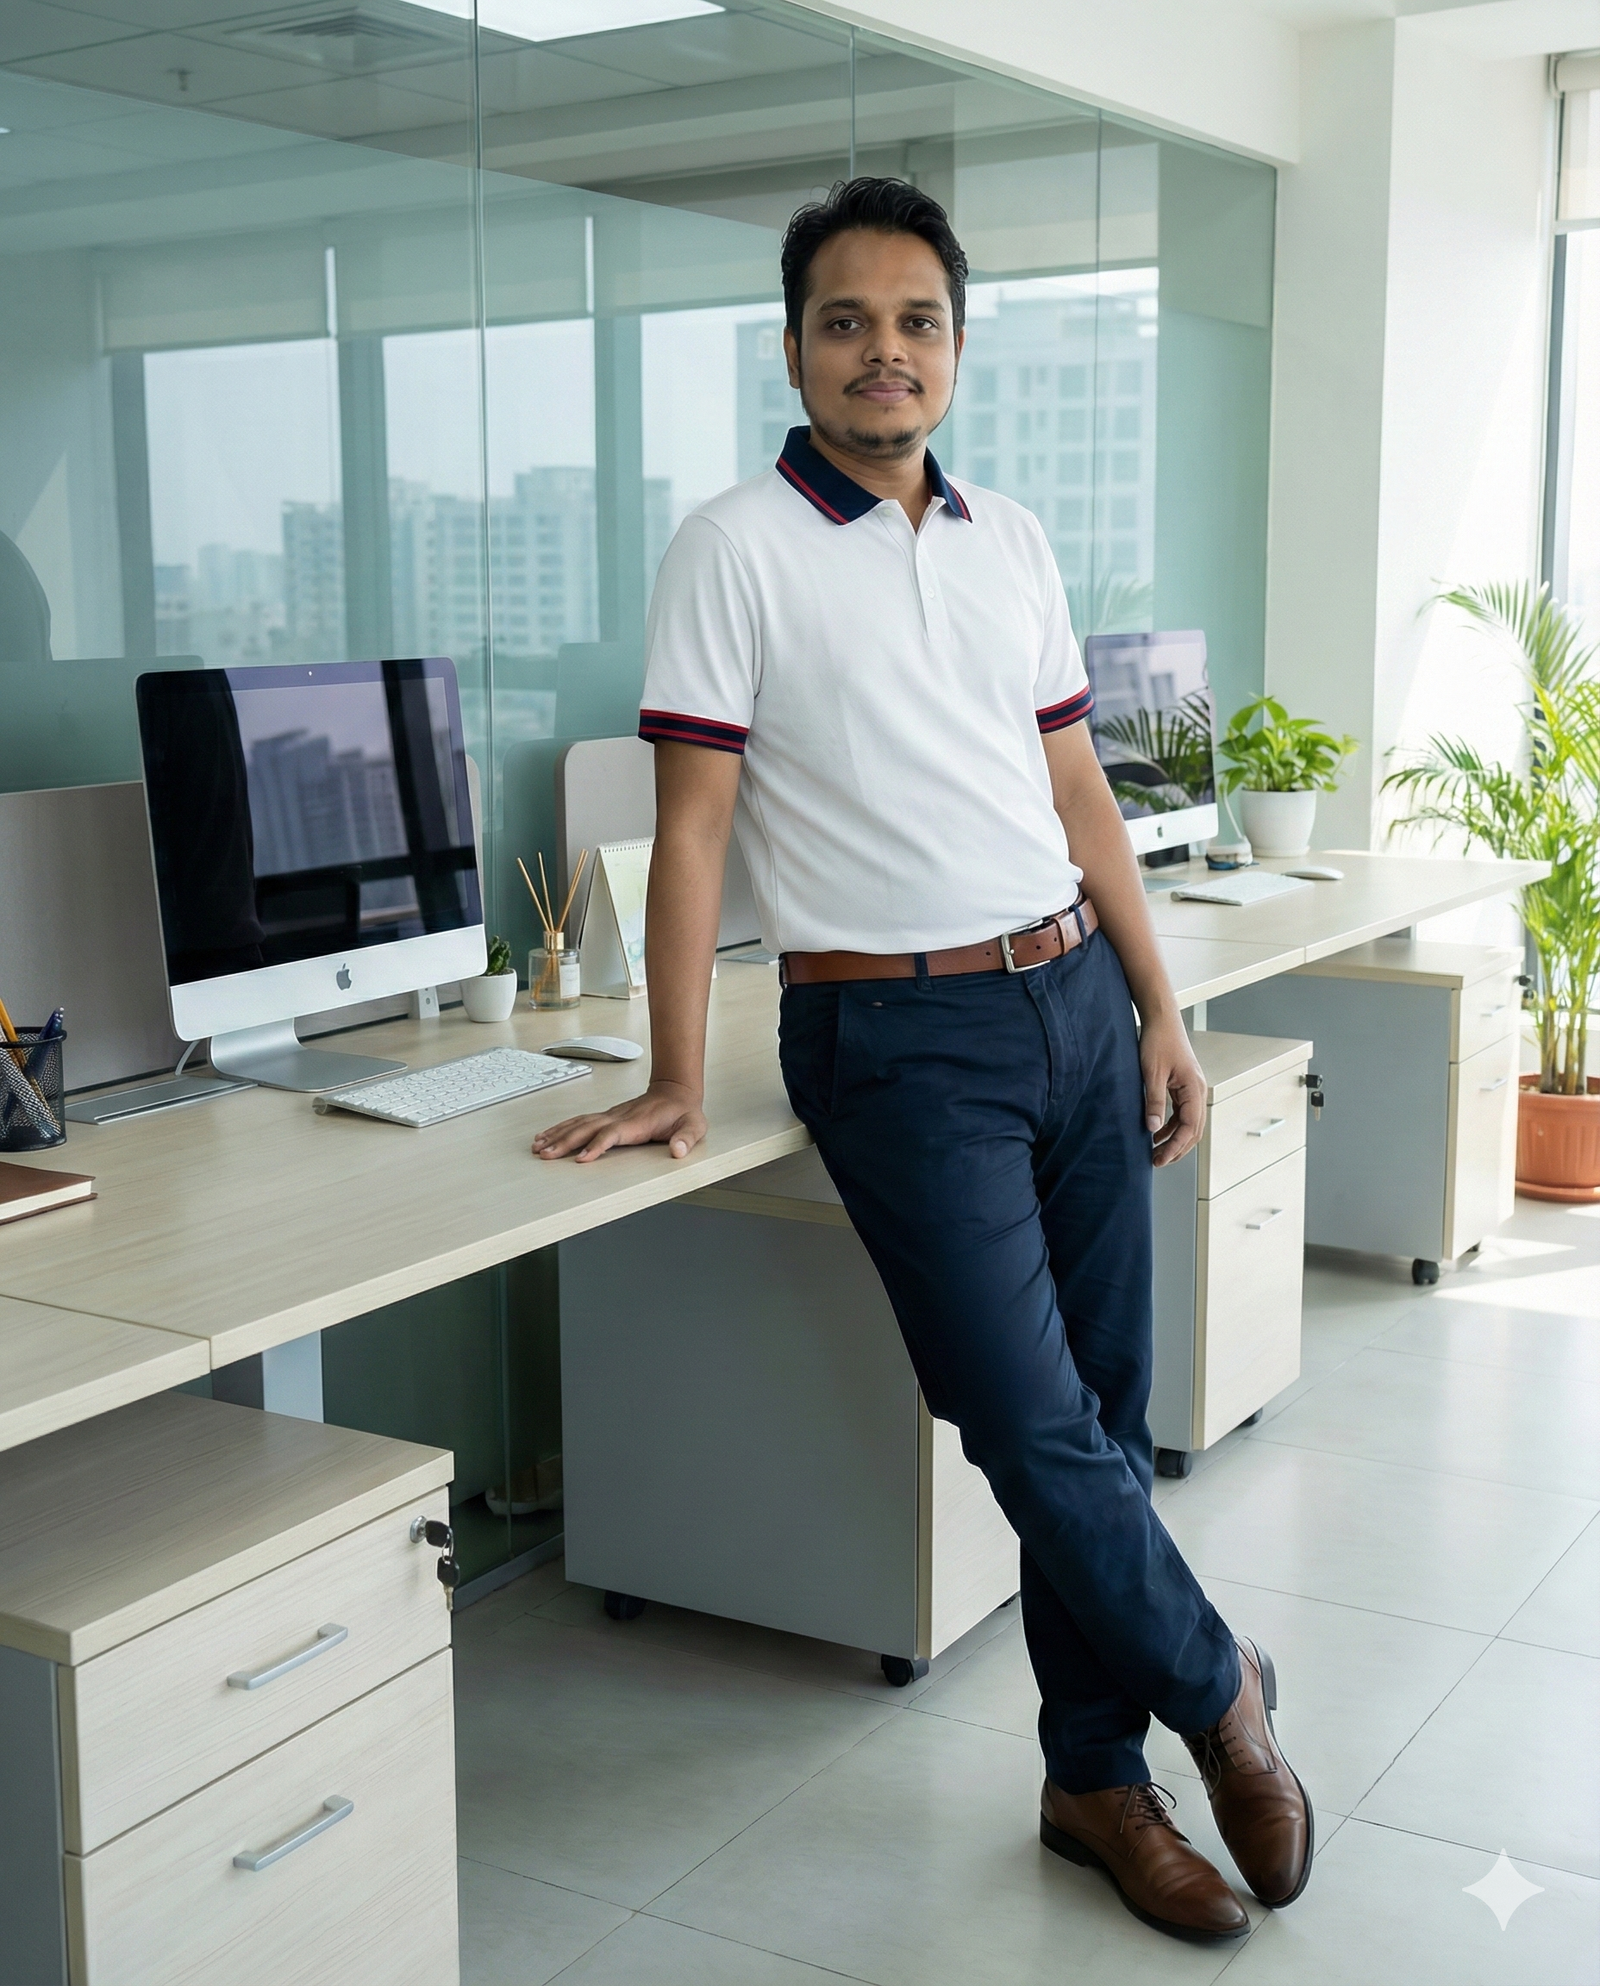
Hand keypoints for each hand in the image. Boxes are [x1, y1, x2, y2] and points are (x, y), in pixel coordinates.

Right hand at [532, 1080, 706, 1162]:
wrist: (676, 1090)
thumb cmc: (683, 1111)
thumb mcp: (694, 1126)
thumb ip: (686, 1138)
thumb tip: (679, 1150)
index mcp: (637, 1123)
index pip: (611, 1135)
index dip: (596, 1146)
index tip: (580, 1158)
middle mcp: (619, 1117)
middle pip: (586, 1129)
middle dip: (564, 1142)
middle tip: (545, 1155)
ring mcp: (610, 1115)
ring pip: (578, 1124)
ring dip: (557, 1135)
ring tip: (538, 1147)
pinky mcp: (606, 1117)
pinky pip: (579, 1121)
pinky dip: (561, 1128)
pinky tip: (548, 1135)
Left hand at [1139, 1013, 1205, 1166]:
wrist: (1161, 1019)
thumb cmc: (1158, 1041)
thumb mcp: (1151, 1073)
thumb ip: (1154, 1102)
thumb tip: (1153, 1128)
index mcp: (1194, 1089)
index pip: (1189, 1128)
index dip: (1174, 1147)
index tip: (1159, 1159)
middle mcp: (1198, 1091)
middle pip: (1193, 1130)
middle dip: (1176, 1148)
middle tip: (1157, 1161)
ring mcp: (1192, 1089)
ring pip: (1188, 1123)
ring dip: (1174, 1139)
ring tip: (1156, 1151)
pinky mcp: (1183, 1086)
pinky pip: (1181, 1113)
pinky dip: (1171, 1126)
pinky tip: (1157, 1132)